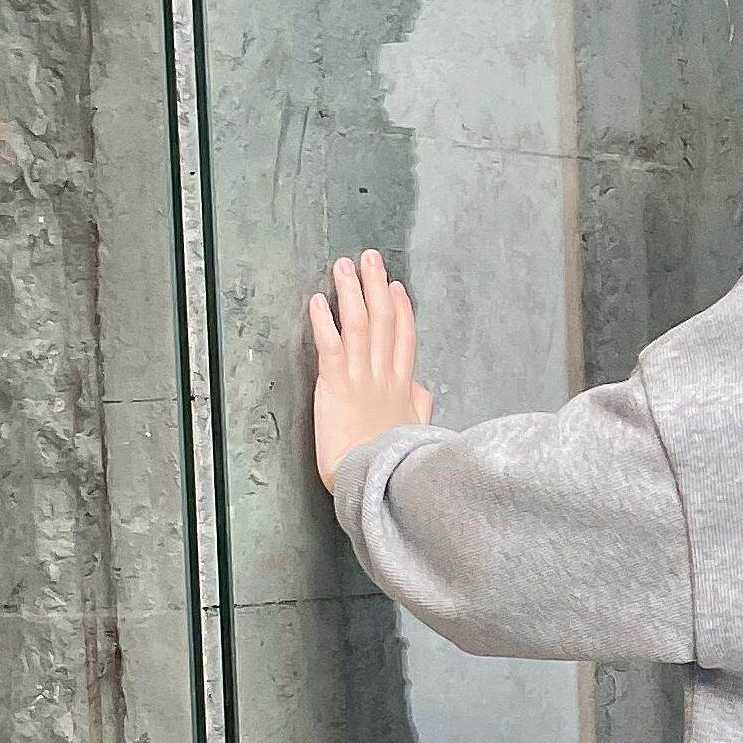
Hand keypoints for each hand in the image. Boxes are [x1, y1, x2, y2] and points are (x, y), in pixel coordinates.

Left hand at [308, 249, 436, 488]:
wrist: (377, 484)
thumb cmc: (393, 464)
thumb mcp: (414, 433)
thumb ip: (419, 407)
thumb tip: (423, 390)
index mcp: (401, 388)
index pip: (404, 338)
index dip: (401, 309)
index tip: (396, 287)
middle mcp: (383, 377)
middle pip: (384, 320)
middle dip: (376, 286)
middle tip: (370, 259)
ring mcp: (361, 380)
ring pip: (359, 325)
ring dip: (352, 292)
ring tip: (344, 266)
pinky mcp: (337, 388)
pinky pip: (331, 347)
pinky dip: (325, 322)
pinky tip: (319, 301)